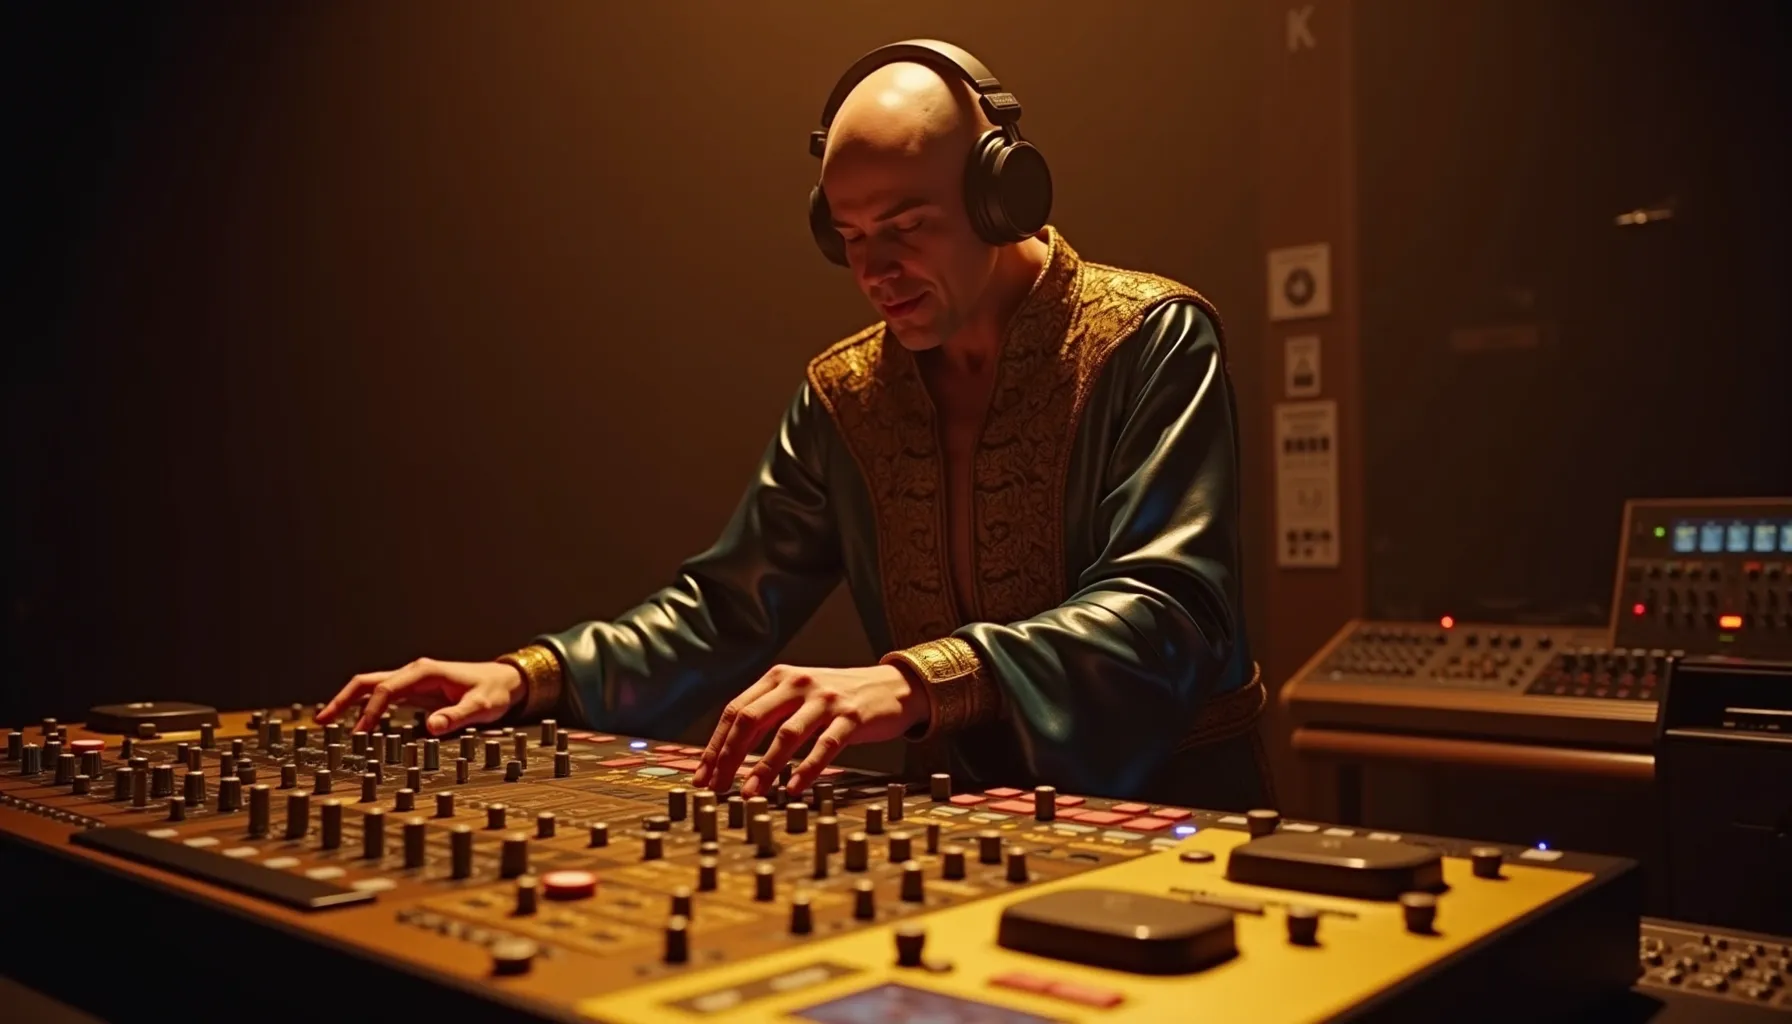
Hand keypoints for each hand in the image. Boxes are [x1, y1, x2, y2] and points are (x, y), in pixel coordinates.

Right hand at [315, 658, 525, 735]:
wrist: (506, 682)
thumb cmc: (494, 692)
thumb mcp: (481, 707)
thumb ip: (457, 717)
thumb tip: (431, 728)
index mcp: (424, 672)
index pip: (385, 690)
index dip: (369, 713)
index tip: (360, 735)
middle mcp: (414, 673)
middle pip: (367, 683)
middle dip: (341, 700)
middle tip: (320, 721)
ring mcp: (412, 682)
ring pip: (371, 689)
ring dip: (348, 704)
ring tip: (326, 723)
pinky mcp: (414, 693)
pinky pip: (381, 698)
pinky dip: (364, 709)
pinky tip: (354, 724)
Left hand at [692, 664, 930, 797]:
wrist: (893, 687)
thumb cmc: (839, 699)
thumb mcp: (800, 697)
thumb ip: (769, 715)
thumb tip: (729, 754)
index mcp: (779, 678)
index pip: (736, 711)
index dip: (716, 745)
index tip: (703, 776)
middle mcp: (798, 683)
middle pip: (751, 720)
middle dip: (730, 757)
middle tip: (718, 788)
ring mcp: (826, 700)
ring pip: (785, 736)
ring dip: (763, 768)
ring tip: (749, 795)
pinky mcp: (852, 717)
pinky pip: (824, 747)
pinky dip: (806, 770)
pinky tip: (792, 789)